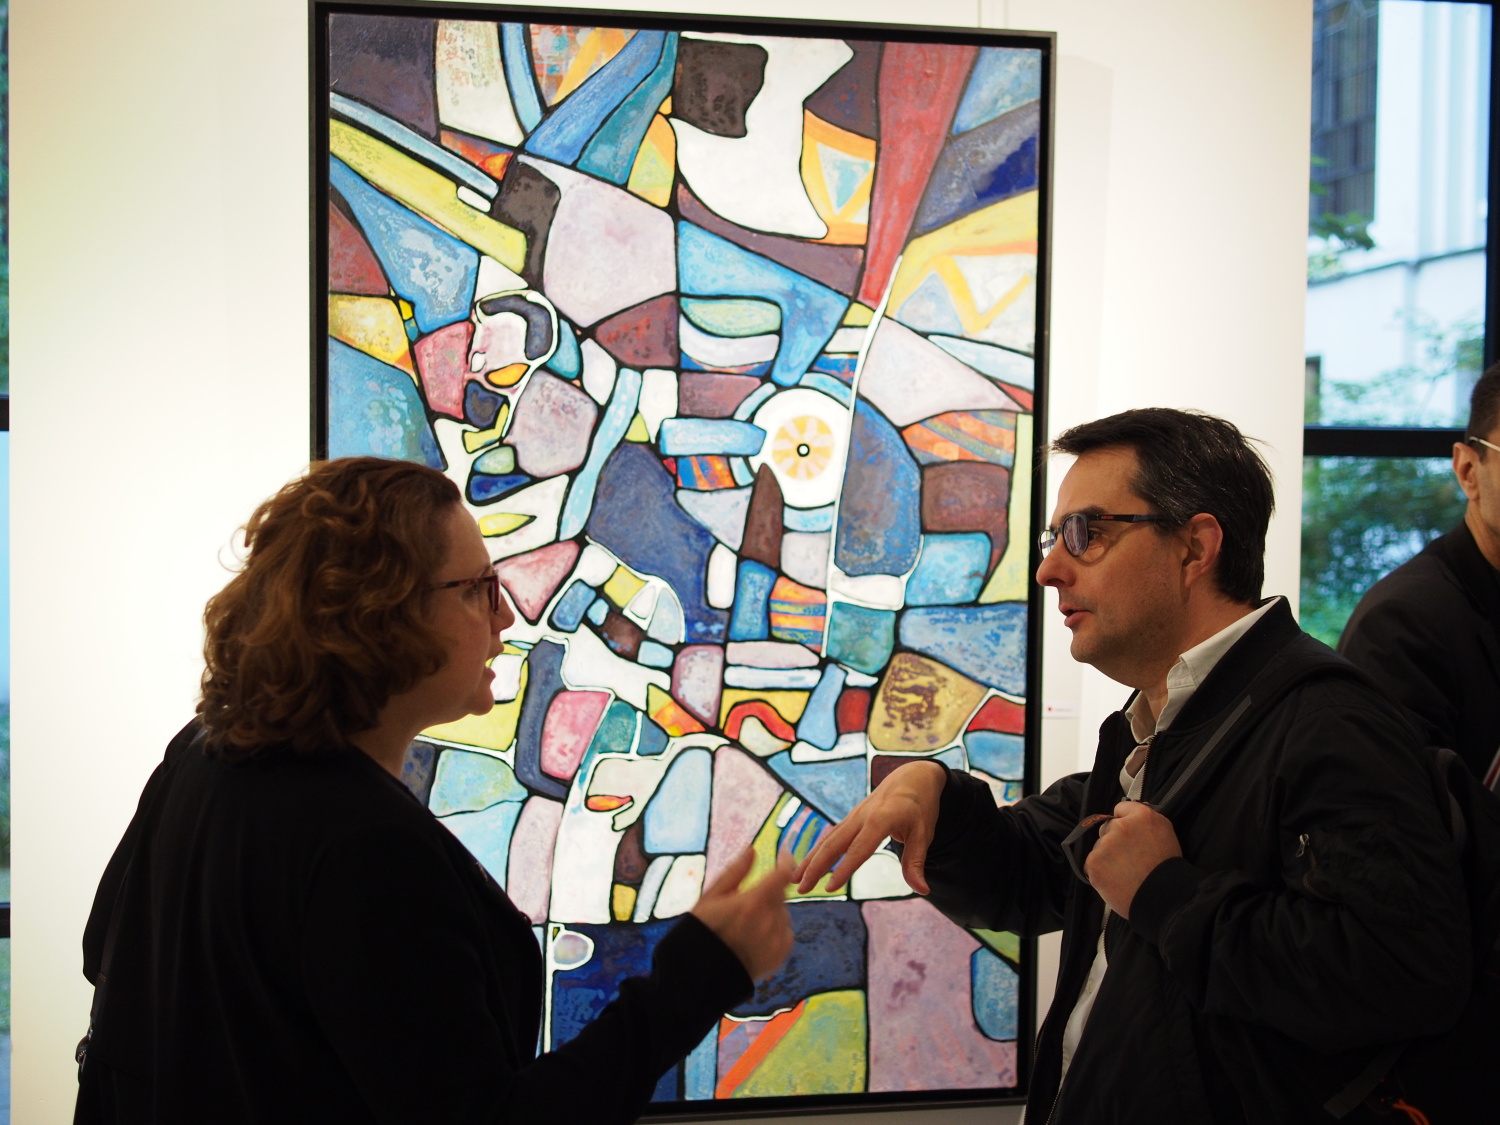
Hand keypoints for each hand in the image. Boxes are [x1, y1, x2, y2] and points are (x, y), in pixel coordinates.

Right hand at [690, 848, 794, 981]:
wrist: (700, 975)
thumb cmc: (701, 930)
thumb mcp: (711, 896)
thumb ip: (735, 872)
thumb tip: (752, 849)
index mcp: (753, 903)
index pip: (783, 874)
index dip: (785, 861)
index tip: (782, 854)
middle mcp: (770, 921)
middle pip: (781, 894)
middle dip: (769, 890)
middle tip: (747, 899)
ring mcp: (777, 940)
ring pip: (783, 913)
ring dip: (772, 910)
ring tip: (747, 922)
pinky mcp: (779, 956)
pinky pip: (785, 933)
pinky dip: (775, 929)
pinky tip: (755, 935)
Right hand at [793, 760, 945, 895]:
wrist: (913, 776)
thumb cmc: (921, 806)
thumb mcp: (924, 833)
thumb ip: (916, 862)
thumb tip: (922, 890)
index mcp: (882, 819)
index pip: (859, 848)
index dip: (844, 869)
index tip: (829, 888)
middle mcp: (862, 816)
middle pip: (834, 843)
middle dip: (815, 866)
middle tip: (800, 889)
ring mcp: (854, 815)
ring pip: (828, 839)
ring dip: (810, 859)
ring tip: (794, 879)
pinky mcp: (851, 818)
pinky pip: (831, 835)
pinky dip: (817, 850)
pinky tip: (806, 865)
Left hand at [1084, 801, 1181, 918]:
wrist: (1162, 899)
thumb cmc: (1166, 869)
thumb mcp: (1164, 833)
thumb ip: (1144, 819)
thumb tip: (1127, 814)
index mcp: (1142, 816)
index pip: (1121, 808)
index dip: (1126, 822)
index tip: (1130, 834)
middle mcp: (1121, 826)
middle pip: (1108, 827)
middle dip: (1115, 839)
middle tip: (1130, 858)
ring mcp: (1105, 844)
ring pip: (1099, 846)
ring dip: (1107, 856)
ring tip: (1125, 872)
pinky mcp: (1094, 862)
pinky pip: (1092, 863)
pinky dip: (1101, 871)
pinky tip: (1116, 879)